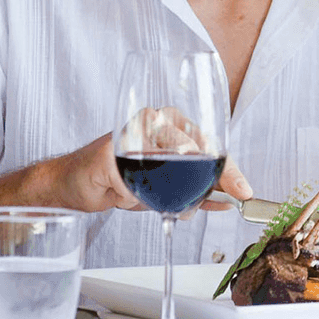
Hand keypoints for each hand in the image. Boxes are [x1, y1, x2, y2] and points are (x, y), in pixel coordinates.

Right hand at [51, 131, 249, 214]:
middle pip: (197, 147)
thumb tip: (232, 199)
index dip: (229, 170)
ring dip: (166, 191)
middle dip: (211, 181)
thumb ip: (198, 191)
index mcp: (173, 123)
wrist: (74, 183)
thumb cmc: (120, 180)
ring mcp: (133, 130)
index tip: (243, 191)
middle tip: (221, 200)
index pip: (210, 144)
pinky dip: (132, 195)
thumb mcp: (166, 188)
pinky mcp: (111, 150)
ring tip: (151, 199)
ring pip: (168, 163)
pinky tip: (124, 193)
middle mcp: (156, 119)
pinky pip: (133, 182)